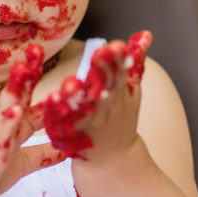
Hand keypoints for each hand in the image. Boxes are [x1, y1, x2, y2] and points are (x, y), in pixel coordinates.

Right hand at [0, 47, 63, 196]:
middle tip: (37, 49)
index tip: (65, 70)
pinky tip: (14, 110)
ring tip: (24, 69)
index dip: (52, 89)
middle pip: (19, 95)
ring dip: (15, 89)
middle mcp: (4, 125)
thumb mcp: (23, 164)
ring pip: (6, 108)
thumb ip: (43, 155)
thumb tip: (67, 149)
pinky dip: (6, 123)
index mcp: (15, 127)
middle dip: (28, 73)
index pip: (36, 102)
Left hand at [36, 32, 150, 161]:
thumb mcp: (131, 91)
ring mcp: (91, 124)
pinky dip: (59, 114)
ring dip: (78, 96)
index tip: (115, 45)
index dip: (118, 60)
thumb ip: (134, 62)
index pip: (120, 73)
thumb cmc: (120, 120)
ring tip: (70, 83)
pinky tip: (51, 101)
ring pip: (84, 108)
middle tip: (98, 56)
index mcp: (120, 94)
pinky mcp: (73, 136)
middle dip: (101, 73)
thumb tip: (145, 34)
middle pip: (104, 89)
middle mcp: (107, 108)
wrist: (114, 163)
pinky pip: (64, 123)